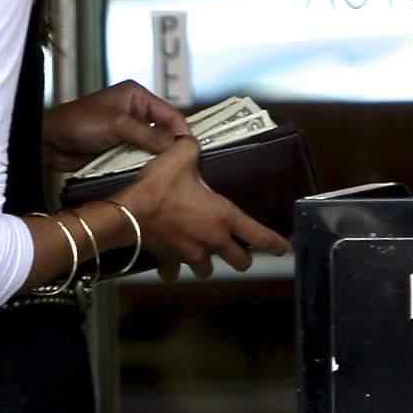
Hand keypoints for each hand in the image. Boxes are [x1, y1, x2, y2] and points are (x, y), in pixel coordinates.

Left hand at [42, 80, 188, 170]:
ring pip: (152, 146)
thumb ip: (147, 135)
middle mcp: (135, 111)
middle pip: (163, 130)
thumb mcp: (117, 125)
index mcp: (136, 96)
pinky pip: (139, 156)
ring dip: (156, 157)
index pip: (169, 113)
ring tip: (167, 171)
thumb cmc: (78, 123)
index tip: (191, 150)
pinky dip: (144, 164)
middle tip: (182, 164)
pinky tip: (150, 174)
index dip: (181, 130)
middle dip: (170, 146)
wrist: (48, 141)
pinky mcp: (119, 147)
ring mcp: (127, 130)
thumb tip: (174, 145)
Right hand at [119, 136, 289, 281]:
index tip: (284, 249)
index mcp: (224, 217)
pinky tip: (172, 259)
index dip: (276, 244)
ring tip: (202, 252)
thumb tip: (190, 140)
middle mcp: (213, 240)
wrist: (127, 214)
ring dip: (208, 264)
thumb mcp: (180, 156)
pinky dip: (175, 268)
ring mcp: (192, 254)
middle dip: (242, 258)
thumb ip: (191, 147)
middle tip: (237, 249)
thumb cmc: (159, 186)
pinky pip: (176, 272)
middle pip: (240, 261)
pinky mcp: (171, 261)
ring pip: (209, 270)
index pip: (259, 236)